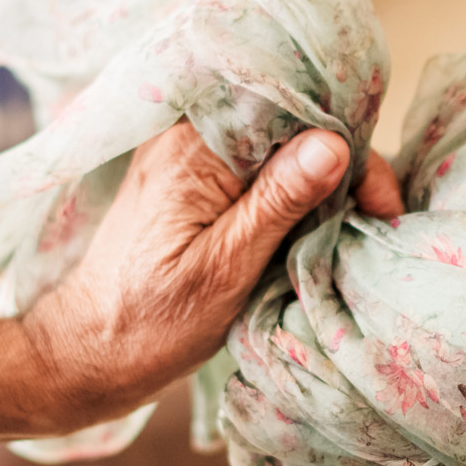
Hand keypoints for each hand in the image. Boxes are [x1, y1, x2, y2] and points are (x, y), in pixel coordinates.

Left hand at [0, 123, 402, 439]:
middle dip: (343, 162)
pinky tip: (315, 222)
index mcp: (194, 151)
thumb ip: (278, 203)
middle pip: (289, 121)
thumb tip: (334, 144)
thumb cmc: (151, 323)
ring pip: (277, 142)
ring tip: (355, 223)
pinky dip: (291, 189)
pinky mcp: (189, 179)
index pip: (293, 114)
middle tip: (378, 217)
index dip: (349, 148)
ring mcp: (186, 155)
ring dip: (322, 178)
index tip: (379, 203)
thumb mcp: (224, 270)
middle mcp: (187, 137)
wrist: (86, 350)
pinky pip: (255, 164)